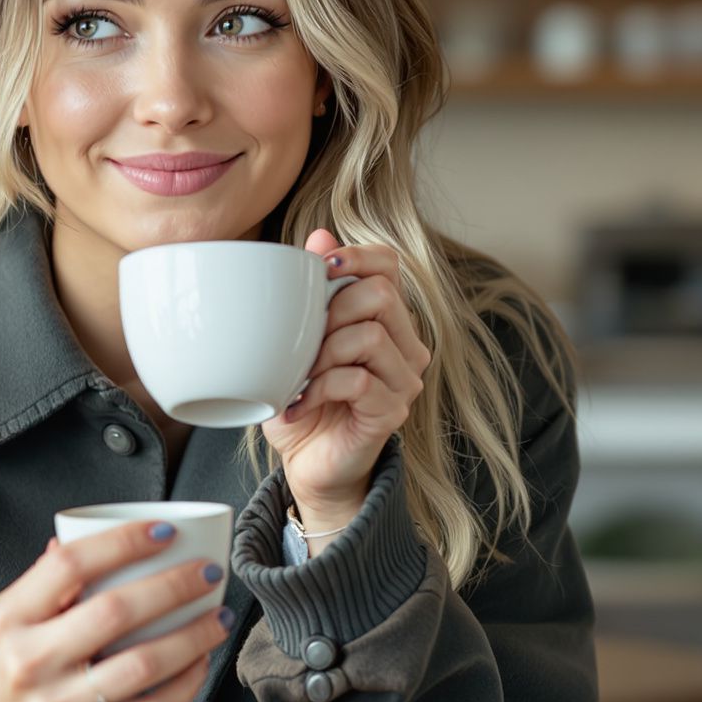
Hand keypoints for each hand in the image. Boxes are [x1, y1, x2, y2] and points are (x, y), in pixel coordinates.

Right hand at [0, 523, 233, 701]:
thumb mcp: (5, 626)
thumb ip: (44, 585)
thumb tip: (81, 535)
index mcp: (9, 619)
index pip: (70, 564)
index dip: (124, 541)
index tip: (165, 532)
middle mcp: (30, 662)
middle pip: (116, 611)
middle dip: (176, 586)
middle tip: (209, 574)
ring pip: (144, 664)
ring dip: (193, 636)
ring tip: (217, 619)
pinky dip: (185, 685)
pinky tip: (198, 665)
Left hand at [261, 230, 430, 537]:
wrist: (309, 465)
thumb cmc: (303, 402)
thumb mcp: (295, 343)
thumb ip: (309, 294)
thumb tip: (319, 236)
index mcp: (386, 319)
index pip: (390, 265)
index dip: (357, 256)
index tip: (321, 268)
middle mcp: (406, 346)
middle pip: (381, 295)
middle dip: (331, 310)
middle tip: (301, 342)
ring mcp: (404, 380)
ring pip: (371, 335)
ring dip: (322, 353)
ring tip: (298, 378)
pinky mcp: (392, 411)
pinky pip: (357, 380)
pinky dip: (318, 388)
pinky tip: (297, 404)